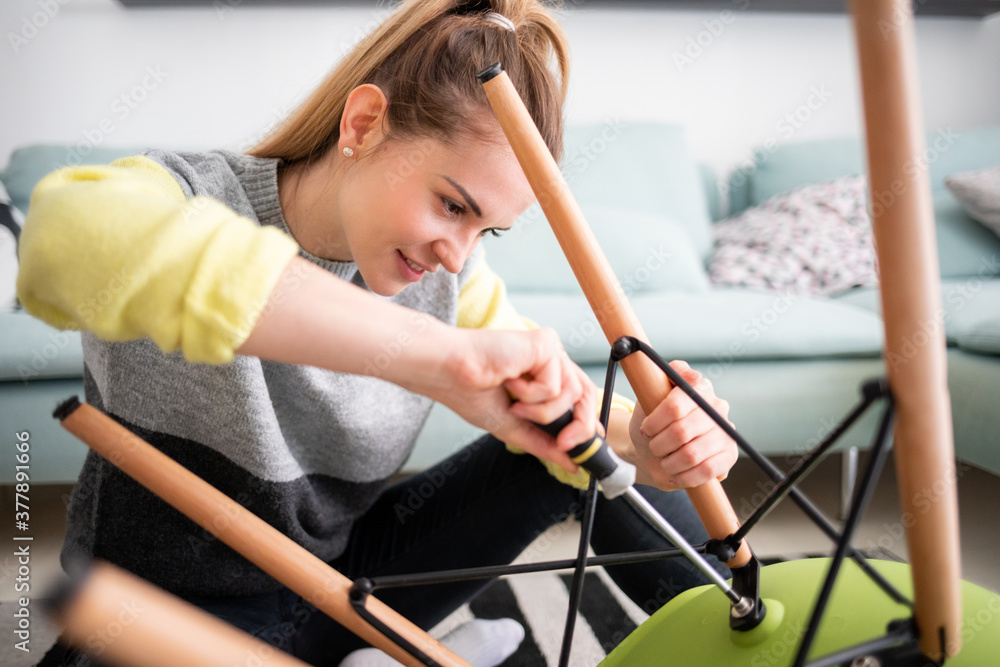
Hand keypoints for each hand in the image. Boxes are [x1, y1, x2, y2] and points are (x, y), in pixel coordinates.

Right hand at [432, 326, 598, 473]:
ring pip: (572, 393)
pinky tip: (509, 381)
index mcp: (542, 374)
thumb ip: (543, 443)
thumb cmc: (469, 390)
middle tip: (565, 445)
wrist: (447, 372)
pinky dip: (530, 395)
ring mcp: (548, 350)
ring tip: (514, 403)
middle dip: (581, 426)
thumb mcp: (512, 426)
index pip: (578, 398)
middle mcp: (549, 360)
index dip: (586, 423)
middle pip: (586, 394)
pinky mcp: (544, 344)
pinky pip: (555, 384)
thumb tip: (571, 462)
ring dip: (541, 411)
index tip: (581, 451)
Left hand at [628, 360, 736, 490]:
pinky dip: (685, 475)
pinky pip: (707, 470)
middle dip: (660, 444)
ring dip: (670, 462)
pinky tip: (675, 472)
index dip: (655, 422)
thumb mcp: (647, 394)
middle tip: (654, 446)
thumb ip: (663, 376)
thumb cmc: (653, 421)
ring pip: (692, 454)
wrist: (655, 449)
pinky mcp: (729, 455)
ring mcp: (725, 431)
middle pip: (682, 432)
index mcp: (698, 387)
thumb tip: (691, 375)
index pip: (675, 406)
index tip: (646, 429)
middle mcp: (716, 407)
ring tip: (663, 460)